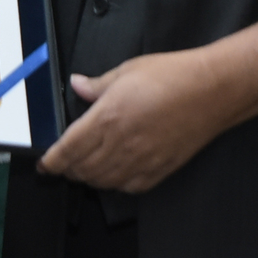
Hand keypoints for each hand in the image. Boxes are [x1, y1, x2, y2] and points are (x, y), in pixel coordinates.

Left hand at [38, 16, 257, 193]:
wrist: (213, 91)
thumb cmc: (174, 76)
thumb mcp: (127, 70)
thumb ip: (97, 85)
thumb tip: (77, 85)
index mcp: (108, 117)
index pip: (68, 149)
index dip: (52, 161)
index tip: (45, 163)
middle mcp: (121, 143)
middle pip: (82, 169)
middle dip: (67, 169)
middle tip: (63, 163)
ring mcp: (141, 160)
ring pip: (103, 181)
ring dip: (88, 177)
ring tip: (84, 168)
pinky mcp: (160, 169)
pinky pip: (129, 187)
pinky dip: (115, 184)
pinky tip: (114, 174)